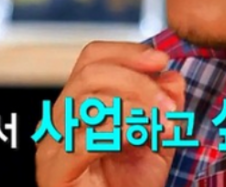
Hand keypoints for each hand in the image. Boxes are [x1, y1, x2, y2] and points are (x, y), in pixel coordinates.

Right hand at [35, 41, 185, 186]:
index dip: (127, 53)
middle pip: (89, 72)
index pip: (91, 58)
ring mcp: (52, 147)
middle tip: (169, 105)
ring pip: (88, 99)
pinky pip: (88, 138)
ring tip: (164, 126)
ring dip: (136, 107)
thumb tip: (172, 76)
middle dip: (137, 81)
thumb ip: (165, 110)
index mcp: (77, 108)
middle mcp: (58, 123)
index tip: (162, 60)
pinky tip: (144, 141)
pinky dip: (124, 132)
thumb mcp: (157, 144)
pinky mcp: (55, 172)